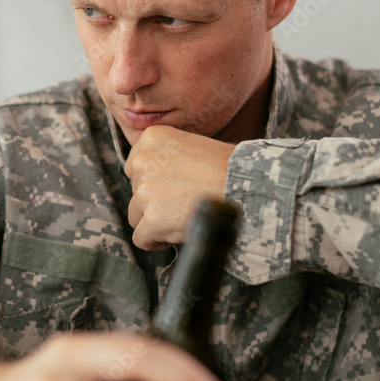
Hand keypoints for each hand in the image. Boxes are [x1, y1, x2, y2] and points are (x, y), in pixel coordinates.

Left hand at [125, 125, 234, 249]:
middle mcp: (142, 161)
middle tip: (182, 204)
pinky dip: (156, 242)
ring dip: (155, 222)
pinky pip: (140, 239)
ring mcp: (144, 191)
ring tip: (181, 219)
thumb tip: (156, 179)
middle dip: (154, 202)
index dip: (153, 182)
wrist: (244, 186)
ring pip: (136, 216)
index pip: (136, 168)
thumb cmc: (227, 167)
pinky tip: (175, 234)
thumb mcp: (192, 145)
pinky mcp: (151, 219)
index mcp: (152, 138)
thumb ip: (167, 157)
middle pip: (135, 191)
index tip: (172, 189)